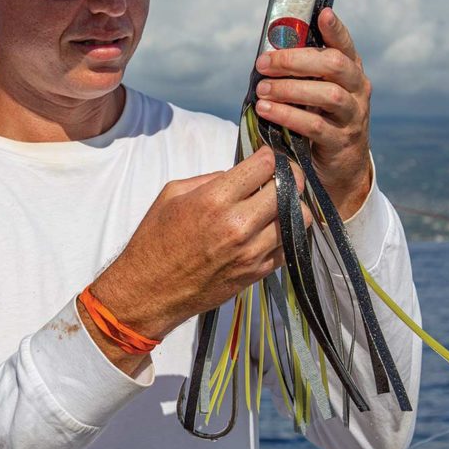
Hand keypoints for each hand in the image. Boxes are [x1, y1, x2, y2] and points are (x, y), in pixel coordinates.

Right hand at [87, 146, 310, 362]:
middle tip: (281, 176)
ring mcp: (251, 251)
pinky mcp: (257, 272)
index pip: (264, 166)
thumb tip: (237, 175)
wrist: (150, 291)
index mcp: (214, 200)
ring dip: (292, 206)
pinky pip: (289, 246)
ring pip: (299, 217)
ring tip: (278, 204)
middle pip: (287, 188)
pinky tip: (272, 228)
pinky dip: (286, 233)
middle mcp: (237, 225)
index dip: (269, 156)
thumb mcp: (171, 195)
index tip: (267, 158)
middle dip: (288, 176)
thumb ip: (208, 179)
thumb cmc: (155, 241)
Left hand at [253, 7, 371, 217]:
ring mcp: (353, 116)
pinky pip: (315, 125)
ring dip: (289, 89)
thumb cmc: (321, 120)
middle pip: (333, 65)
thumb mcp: (316, 94)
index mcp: (351, 72)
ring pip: (327, 95)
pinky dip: (288, 116)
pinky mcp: (341, 141)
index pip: (345, 45)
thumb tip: (267, 54)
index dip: (336, 29)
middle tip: (263, 63)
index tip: (322, 14)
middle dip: (295, 60)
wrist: (341, 168)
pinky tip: (267, 111)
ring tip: (262, 90)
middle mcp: (357, 90)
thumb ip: (303, 74)